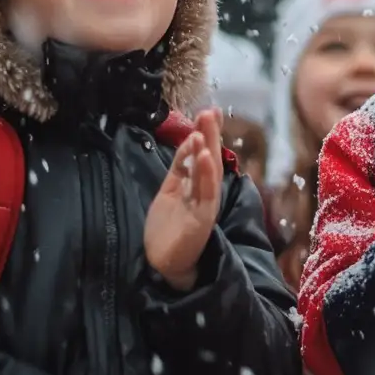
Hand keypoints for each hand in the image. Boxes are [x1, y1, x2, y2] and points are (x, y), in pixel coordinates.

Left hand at [144, 108, 223, 292]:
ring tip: (204, 130)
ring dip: (207, 150)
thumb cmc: (169, 228)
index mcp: (196, 183)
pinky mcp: (202, 218)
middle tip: (209, 112)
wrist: (166, 263)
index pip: (201, 153)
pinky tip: (204, 158)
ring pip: (208, 173)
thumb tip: (190, 140)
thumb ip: (180, 169)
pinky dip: (206, 175)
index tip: (206, 111)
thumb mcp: (170, 191)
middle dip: (209, 135)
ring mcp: (205, 204)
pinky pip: (206, 193)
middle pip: (208, 158)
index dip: (204, 133)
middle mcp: (205, 190)